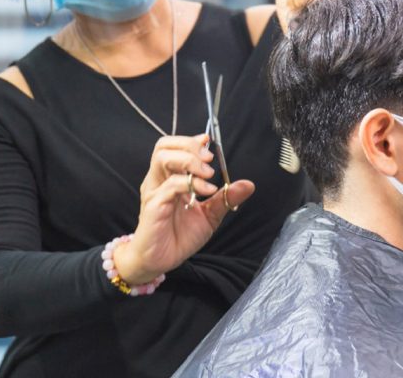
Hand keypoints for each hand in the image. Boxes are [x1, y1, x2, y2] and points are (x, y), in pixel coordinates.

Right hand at [114, 134, 254, 283]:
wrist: (160, 261)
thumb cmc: (179, 237)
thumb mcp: (209, 216)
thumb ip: (225, 198)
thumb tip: (248, 184)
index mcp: (170, 178)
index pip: (173, 147)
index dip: (191, 140)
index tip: (209, 142)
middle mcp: (159, 180)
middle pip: (165, 146)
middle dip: (190, 146)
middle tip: (210, 159)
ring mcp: (154, 190)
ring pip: (163, 158)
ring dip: (189, 160)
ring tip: (208, 175)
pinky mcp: (153, 204)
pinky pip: (170, 185)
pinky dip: (191, 183)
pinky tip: (206, 192)